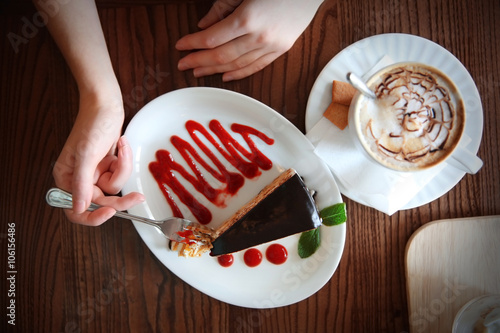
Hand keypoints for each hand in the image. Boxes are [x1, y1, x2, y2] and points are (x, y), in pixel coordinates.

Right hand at [53, 92, 143, 225]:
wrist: (106, 105)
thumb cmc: (92, 124)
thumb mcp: (86, 155)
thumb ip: (81, 184)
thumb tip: (78, 209)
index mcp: (66, 178)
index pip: (74, 210)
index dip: (92, 216)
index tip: (110, 213)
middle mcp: (79, 179)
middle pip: (100, 203)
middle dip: (119, 198)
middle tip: (137, 197)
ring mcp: (95, 173)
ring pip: (114, 188)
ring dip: (122, 169)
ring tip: (121, 150)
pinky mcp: (108, 166)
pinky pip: (120, 175)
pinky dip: (124, 162)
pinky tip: (121, 146)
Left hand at [176, 0, 323, 80]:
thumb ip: (222, 8)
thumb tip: (204, 26)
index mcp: (247, 19)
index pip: (212, 38)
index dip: (193, 44)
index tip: (181, 46)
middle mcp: (259, 37)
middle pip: (221, 55)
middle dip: (199, 61)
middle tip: (183, 64)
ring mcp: (271, 46)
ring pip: (237, 64)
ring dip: (215, 69)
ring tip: (199, 72)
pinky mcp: (280, 50)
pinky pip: (256, 66)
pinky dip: (239, 73)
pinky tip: (225, 76)